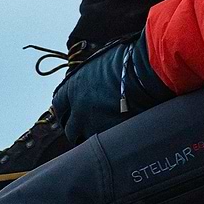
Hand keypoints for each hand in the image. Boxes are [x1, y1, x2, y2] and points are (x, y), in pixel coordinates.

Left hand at [50, 27, 174, 144]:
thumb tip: (89, 83)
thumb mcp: (99, 63)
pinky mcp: (111, 134)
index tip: (70, 113)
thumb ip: (88, 77)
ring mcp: (94, 123)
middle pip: (70, 128)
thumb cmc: (127, 60)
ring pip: (85, 140)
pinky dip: (109, 141)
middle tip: (86, 127)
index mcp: (73, 87)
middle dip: (77, 128)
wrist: (146, 71)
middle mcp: (79, 108)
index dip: (65, 110)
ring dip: (92, 137)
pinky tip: (117, 137)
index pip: (58, 105)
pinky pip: (105, 144)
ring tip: (102, 136)